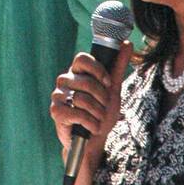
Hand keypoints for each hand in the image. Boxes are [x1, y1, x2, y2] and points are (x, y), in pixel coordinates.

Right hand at [50, 40, 131, 170]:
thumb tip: (127, 44)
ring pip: (82, 99)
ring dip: (97, 113)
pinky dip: (90, 123)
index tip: (107, 83)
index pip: (81, 58)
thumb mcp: (113, 89)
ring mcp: (58, 96)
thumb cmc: (101, 112)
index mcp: (76, 73)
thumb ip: (118, 66)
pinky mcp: (56, 112)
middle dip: (102, 98)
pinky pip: (76, 113)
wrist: (94, 140)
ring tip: (98, 119)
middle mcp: (65, 81)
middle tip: (104, 107)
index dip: (97, 70)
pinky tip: (92, 127)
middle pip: (86, 81)